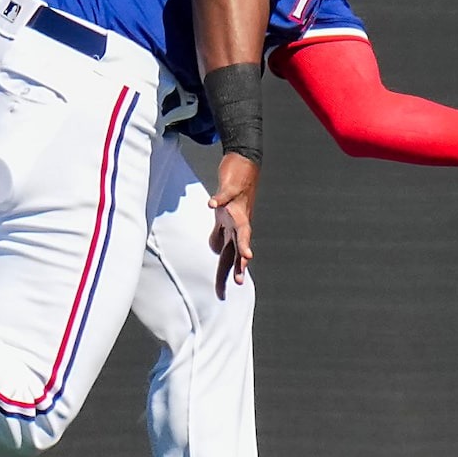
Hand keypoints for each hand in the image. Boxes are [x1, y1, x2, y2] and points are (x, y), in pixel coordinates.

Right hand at [208, 151, 259, 298]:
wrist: (245, 163)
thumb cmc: (234, 194)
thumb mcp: (223, 218)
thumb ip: (220, 234)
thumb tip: (215, 249)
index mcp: (233, 229)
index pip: (230, 255)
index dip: (228, 272)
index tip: (224, 293)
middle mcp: (238, 221)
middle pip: (238, 246)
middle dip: (238, 264)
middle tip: (239, 281)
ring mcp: (236, 206)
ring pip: (241, 226)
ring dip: (243, 240)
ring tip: (246, 255)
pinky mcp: (232, 189)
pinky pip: (225, 195)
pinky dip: (219, 199)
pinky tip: (211, 204)